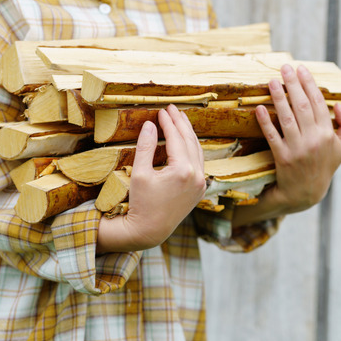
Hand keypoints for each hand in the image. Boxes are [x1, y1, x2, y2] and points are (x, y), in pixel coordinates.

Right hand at [98, 105, 206, 252]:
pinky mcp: (200, 190)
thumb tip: (151, 124)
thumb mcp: (140, 173)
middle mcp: (197, 176)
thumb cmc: (141, 203)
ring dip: (189, 135)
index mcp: (183, 171)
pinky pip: (199, 164)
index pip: (177, 138)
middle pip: (191, 141)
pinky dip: (192, 149)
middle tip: (172, 109)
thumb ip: (146, 146)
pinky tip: (186, 141)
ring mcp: (201, 184)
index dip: (169, 122)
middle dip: (181, 123)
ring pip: (198, 152)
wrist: (150, 231)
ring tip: (180, 120)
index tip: (162, 110)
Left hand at [252, 64, 340, 215]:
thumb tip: (339, 105)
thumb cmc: (325, 165)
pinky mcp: (283, 158)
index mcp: (328, 134)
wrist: (306, 193)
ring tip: (272, 81)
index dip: (309, 84)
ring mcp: (297, 149)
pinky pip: (273, 136)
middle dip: (293, 84)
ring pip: (287, 118)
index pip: (318, 103)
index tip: (301, 69)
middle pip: (302, 106)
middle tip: (285, 68)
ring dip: (278, 98)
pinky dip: (265, 123)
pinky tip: (259, 109)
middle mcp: (314, 140)